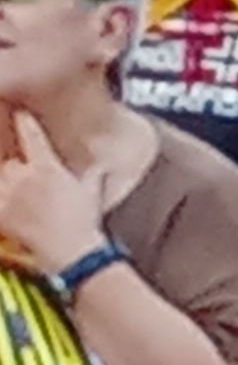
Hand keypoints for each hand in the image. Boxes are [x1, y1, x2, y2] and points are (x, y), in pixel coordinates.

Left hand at [0, 113, 106, 280]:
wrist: (71, 251)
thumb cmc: (84, 221)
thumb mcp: (91, 191)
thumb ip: (93, 174)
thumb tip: (101, 165)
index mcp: (48, 167)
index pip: (30, 134)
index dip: (23, 121)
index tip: (19, 114)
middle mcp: (25, 177)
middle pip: (7, 162)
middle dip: (13, 168)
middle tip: (22, 175)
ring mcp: (9, 196)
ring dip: (6, 183)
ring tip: (15, 191)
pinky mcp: (1, 214)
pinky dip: (2, 204)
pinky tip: (7, 206)